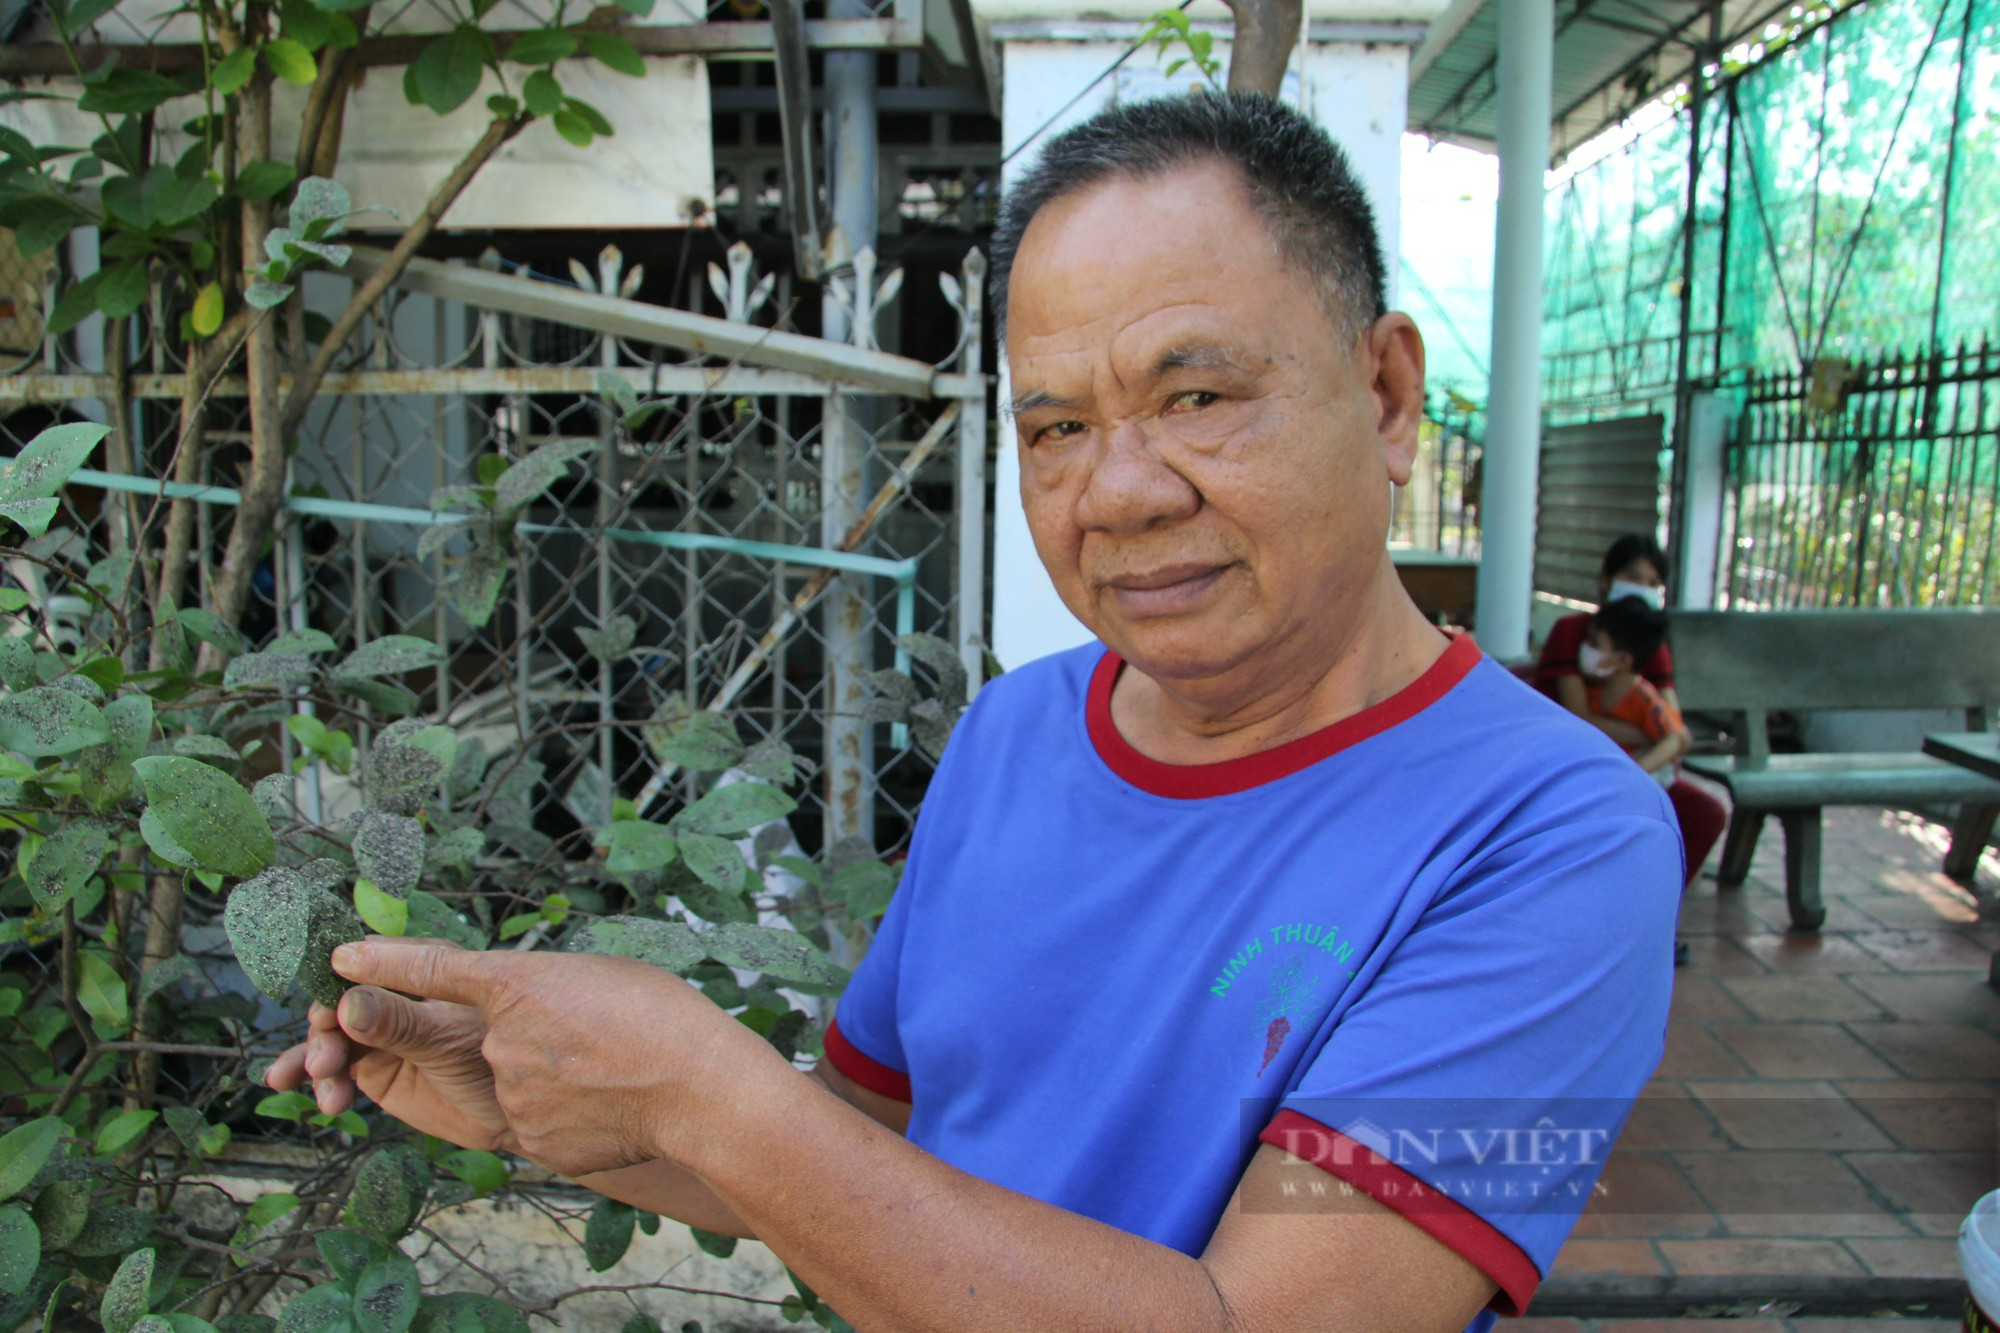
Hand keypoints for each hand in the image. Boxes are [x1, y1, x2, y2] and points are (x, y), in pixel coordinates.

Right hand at [265, 939, 509, 1152]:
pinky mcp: (370, 1064)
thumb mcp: (444, 1038)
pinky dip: (311, 1074)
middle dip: (325, 1030)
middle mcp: (394, 992)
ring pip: (330, 1033)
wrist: (505, 1116)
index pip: (367, 957)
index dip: (338, 979)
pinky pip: (331, 1064)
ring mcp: (379, 1029)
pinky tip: (284, 1084)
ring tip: (328, 1093)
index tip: (326, 1010)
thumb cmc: (491, 1062)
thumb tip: (345, 1001)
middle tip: (326, 1064)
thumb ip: (397, 1023)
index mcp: (421, 966)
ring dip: (316, 1058)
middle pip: (338, 997)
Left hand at [327, 941, 797, 1178]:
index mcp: (517, 984)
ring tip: (615, 1077)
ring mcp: (511, 1095)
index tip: (341, 960)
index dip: (384, 962)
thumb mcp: (602, 974)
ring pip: (518, 1083)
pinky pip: (538, 1121)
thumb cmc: (665, 1019)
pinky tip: (612, 1109)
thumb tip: (523, 1010)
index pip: (433, 969)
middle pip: (495, 1038)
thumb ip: (543, 989)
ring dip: (557, 1080)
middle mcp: (499, 1040)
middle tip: (599, 1042)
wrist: (701, 1093)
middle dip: (537, 1040)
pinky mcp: (530, 1139)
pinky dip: (571, 1116)